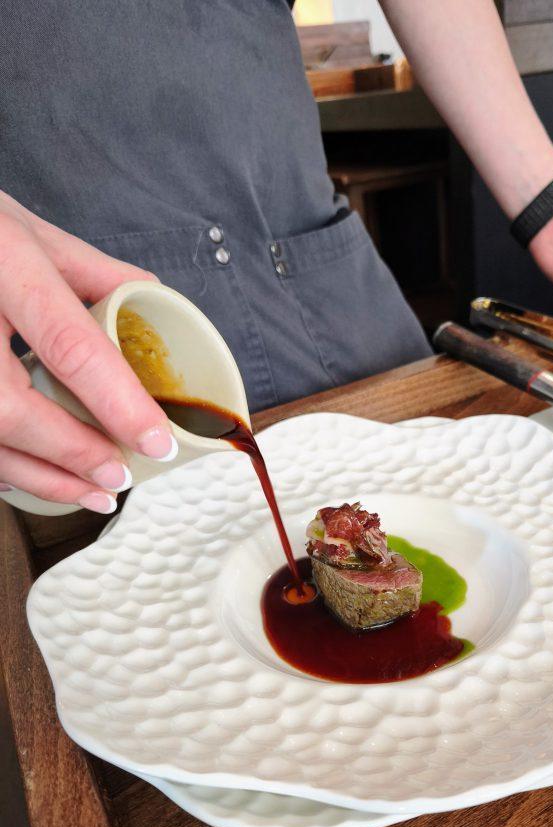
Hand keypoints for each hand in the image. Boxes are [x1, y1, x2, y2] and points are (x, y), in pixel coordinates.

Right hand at [0, 191, 176, 511]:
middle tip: (121, 477)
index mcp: (3, 261)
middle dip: (73, 454)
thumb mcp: (27, 227)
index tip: (158, 442)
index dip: (118, 403)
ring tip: (93, 493)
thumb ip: (91, 271)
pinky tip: (39, 478)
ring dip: (41, 477)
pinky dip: (3, 467)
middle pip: (11, 408)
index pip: (68, 345)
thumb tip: (153, 304)